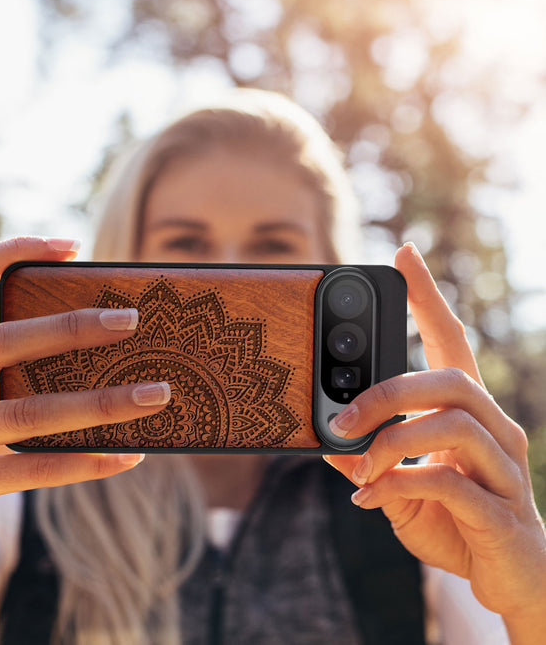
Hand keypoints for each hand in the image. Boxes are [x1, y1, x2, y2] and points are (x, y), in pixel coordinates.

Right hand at [0, 237, 170, 585]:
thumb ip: (0, 372)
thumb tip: (95, 344)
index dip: (8, 252)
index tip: (70, 246)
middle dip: (69, 328)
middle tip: (130, 320)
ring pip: (23, 412)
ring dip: (99, 403)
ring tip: (154, 395)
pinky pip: (28, 470)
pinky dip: (83, 462)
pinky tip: (127, 456)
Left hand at [324, 243, 545, 636]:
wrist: (510, 580)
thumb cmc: (455, 522)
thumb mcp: (400, 485)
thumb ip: (369, 460)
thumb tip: (325, 441)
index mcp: (468, 413)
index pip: (451, 341)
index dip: (428, 297)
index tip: (404, 254)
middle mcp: (495, 429)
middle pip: (450, 379)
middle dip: (387, 392)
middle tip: (341, 417)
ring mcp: (505, 468)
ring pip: (452, 424)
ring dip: (391, 442)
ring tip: (358, 467)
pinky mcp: (502, 511)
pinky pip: (449, 482)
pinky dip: (399, 484)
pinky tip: (370, 499)